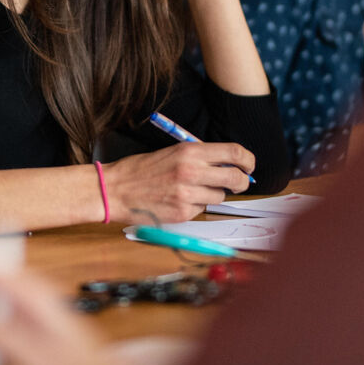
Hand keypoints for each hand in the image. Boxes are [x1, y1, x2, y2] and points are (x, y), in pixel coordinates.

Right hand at [103, 142, 253, 222]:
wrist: (115, 189)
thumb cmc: (141, 169)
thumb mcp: (172, 153)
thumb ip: (200, 157)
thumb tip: (230, 165)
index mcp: (189, 152)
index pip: (234, 152)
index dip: (248, 160)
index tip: (248, 165)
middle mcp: (191, 172)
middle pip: (236, 178)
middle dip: (242, 182)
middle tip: (238, 183)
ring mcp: (187, 195)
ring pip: (220, 196)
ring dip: (213, 194)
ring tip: (192, 189)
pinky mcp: (182, 213)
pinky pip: (202, 209)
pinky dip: (195, 205)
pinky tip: (178, 200)